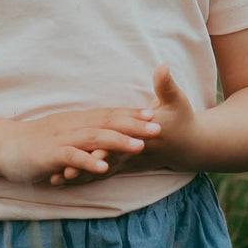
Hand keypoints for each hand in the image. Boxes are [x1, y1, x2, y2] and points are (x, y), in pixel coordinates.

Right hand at [0, 107, 160, 184]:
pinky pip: (72, 157)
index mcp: (78, 121)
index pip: (109, 114)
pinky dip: (89, 161)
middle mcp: (73, 126)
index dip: (132, 114)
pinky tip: (105, 166)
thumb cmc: (36, 142)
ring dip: (118, 141)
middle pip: (108, 122)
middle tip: (158, 129)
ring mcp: (62, 139)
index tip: (155, 114)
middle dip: (134, 125)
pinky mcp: (50, 154)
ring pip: (94, 137)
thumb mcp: (64, 133)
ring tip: (139, 146)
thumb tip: (106, 135)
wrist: (2, 146)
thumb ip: (84, 134)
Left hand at [51, 65, 200, 185]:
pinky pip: (101, 174)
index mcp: (145, 135)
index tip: (92, 150)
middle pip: (108, 160)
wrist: (189, 146)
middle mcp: (134, 151)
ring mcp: (128, 161)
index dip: (108, 145)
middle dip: (87, 165)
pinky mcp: (124, 165)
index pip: (124, 141)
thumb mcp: (177, 100)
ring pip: (102, 171)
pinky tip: (62, 180)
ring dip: (81, 175)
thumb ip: (166, 84)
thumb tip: (162, 66)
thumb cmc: (182, 120)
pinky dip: (83, 178)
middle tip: (65, 169)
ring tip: (57, 179)